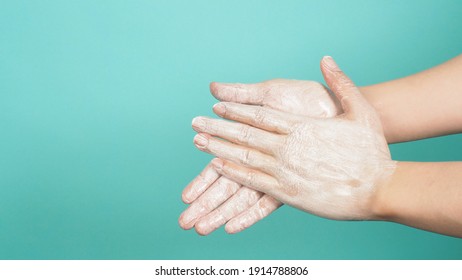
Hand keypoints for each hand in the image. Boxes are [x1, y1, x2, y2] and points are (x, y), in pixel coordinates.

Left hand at [190, 56, 395, 220]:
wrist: (380, 189)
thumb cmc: (372, 152)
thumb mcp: (361, 110)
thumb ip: (341, 83)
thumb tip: (326, 58)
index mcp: (302, 127)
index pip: (260, 115)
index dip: (235, 110)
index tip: (216, 106)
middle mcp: (288, 148)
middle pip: (244, 135)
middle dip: (216, 128)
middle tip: (194, 122)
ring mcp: (285, 172)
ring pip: (243, 158)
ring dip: (217, 149)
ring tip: (198, 142)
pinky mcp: (288, 194)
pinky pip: (253, 183)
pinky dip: (234, 173)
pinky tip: (218, 167)